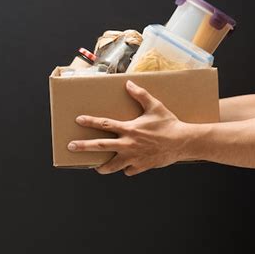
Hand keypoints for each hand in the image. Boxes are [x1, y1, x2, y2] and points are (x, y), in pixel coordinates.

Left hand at [67, 80, 189, 175]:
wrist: (183, 142)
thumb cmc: (168, 123)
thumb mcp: (155, 106)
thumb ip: (140, 95)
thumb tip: (128, 83)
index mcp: (128, 128)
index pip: (104, 124)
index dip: (90, 121)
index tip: (78, 120)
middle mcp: (127, 144)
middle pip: (100, 146)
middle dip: (83, 146)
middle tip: (70, 147)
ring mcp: (133, 157)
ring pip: (112, 165)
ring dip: (102, 167)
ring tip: (96, 167)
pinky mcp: (141, 167)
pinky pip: (128, 170)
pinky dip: (126, 168)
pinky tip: (126, 166)